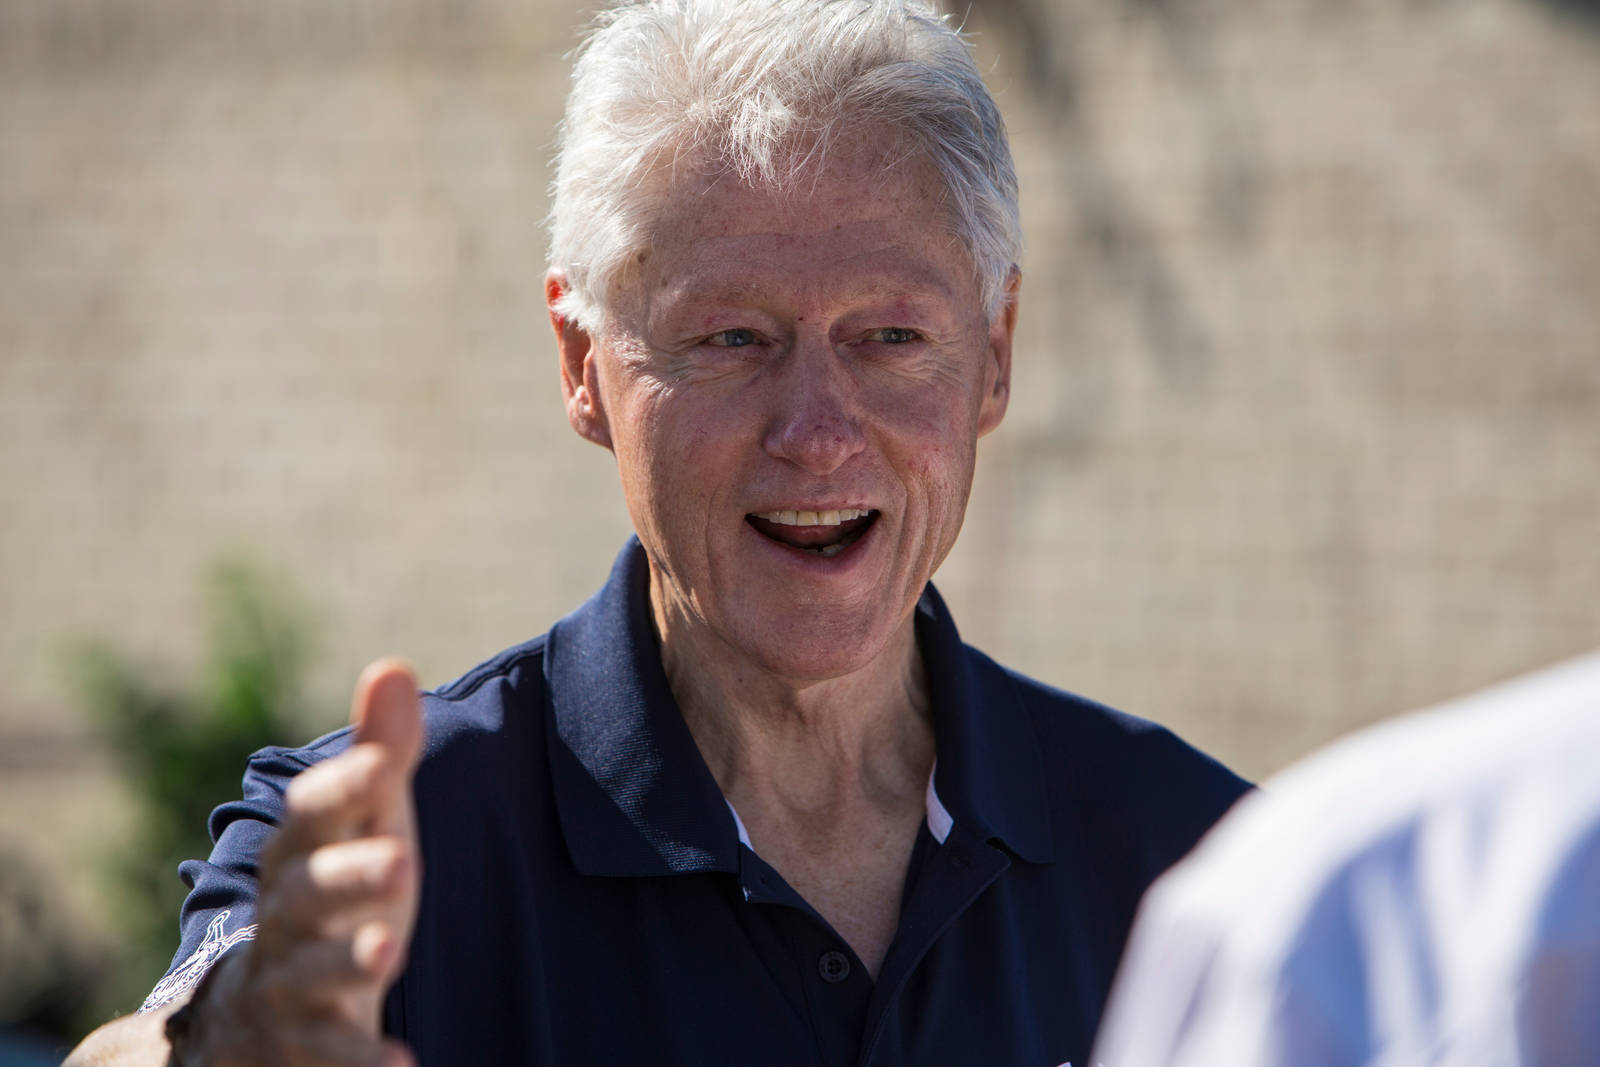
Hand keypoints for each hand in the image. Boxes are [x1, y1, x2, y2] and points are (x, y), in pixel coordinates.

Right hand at [189, 658, 424, 1065]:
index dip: (344, 788)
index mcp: (299, 854)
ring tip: (387, 955)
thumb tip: (392, 665)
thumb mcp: (362, 828)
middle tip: (401, 865)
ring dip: (345, 963)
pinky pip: (323, 1055)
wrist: (250, 1020)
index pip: (312, 814)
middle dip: (349, 878)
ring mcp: (282, 984)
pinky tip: (402, 1063)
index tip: (383, 764)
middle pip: (307, 893)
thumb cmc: (332, 899)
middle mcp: (282, 915)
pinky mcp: (295, 1048)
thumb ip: (379, 758)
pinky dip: (358, 1061)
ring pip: (306, 973)